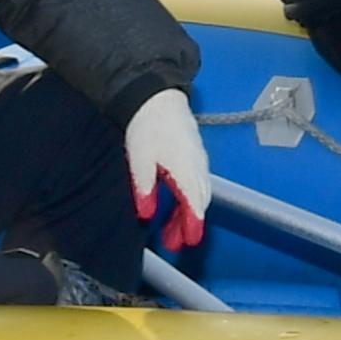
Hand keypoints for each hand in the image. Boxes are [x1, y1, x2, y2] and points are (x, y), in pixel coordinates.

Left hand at [122, 88, 210, 248]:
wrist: (157, 97)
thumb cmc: (148, 128)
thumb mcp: (140, 162)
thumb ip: (145, 190)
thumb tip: (147, 214)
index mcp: (186, 171)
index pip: (194, 206)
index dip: (192, 226)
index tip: (188, 242)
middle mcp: (198, 167)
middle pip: (199, 202)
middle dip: (188, 223)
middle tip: (174, 242)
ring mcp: (199, 160)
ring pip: (200, 192)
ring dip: (189, 211)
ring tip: (173, 227)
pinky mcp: (195, 153)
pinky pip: (198, 181)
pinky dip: (190, 197)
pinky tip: (179, 201)